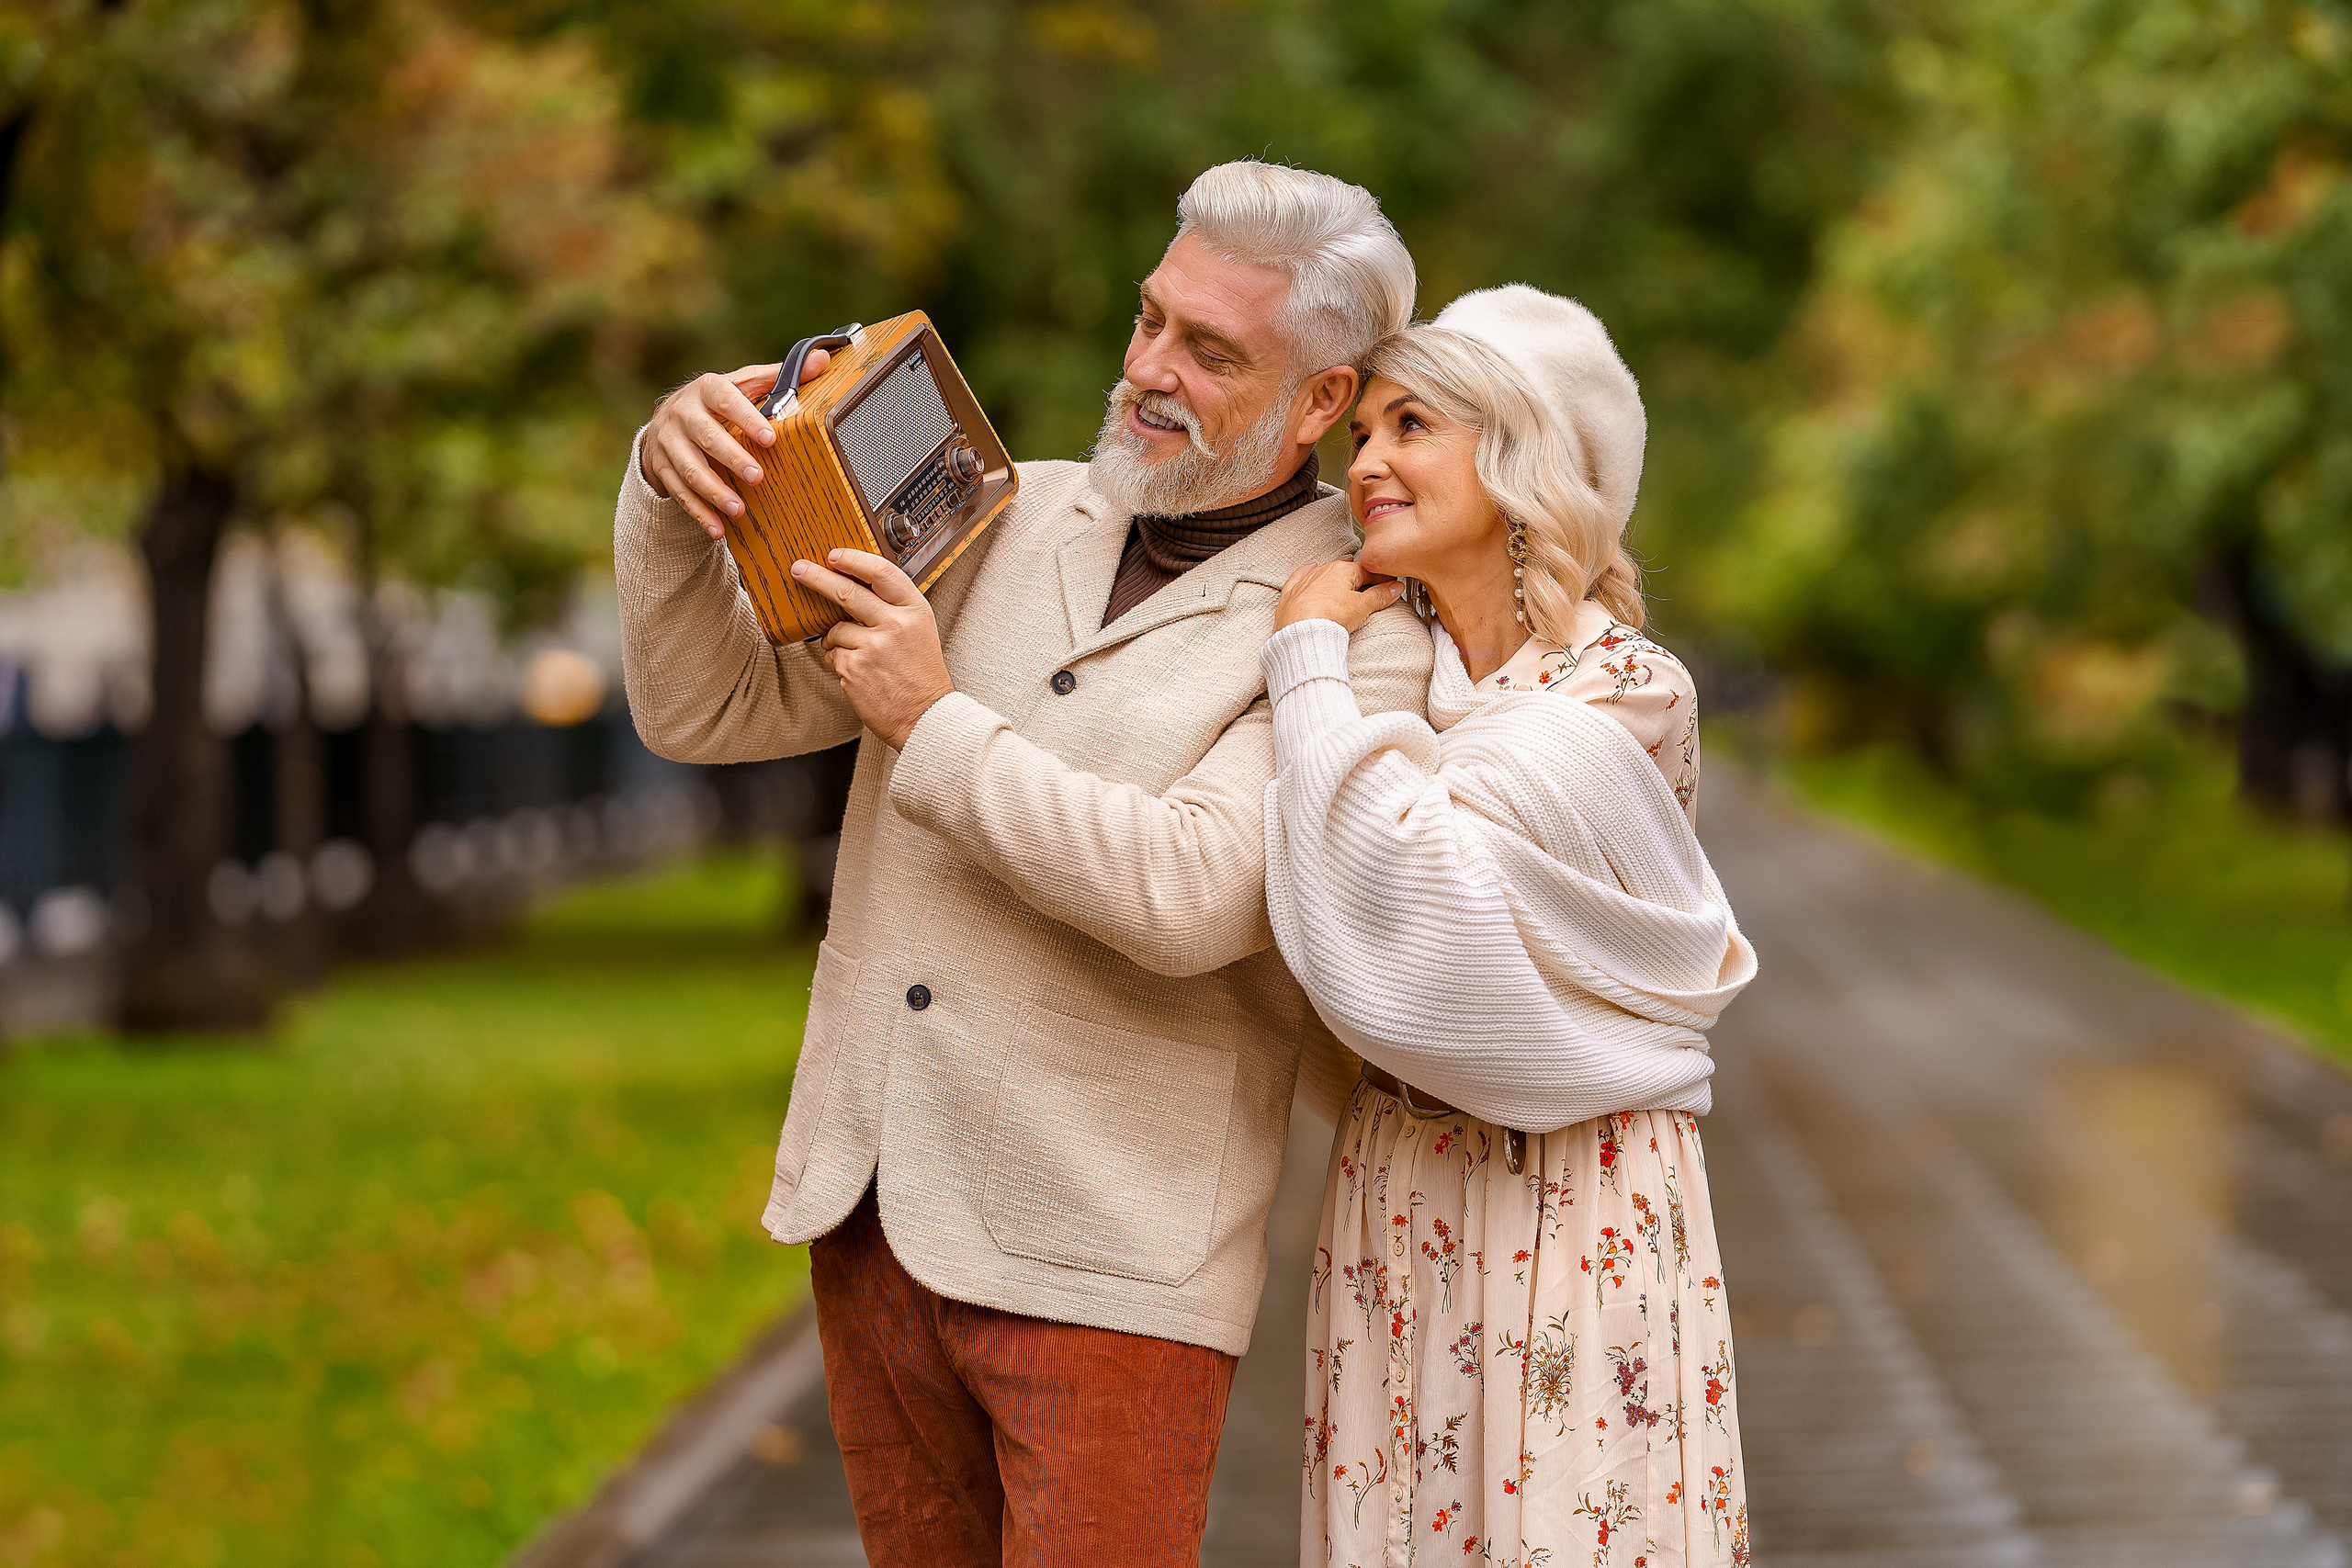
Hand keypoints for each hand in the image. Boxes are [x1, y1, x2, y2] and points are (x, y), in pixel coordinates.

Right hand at [642, 350, 833, 538]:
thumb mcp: (743, 386)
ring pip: (689, 469)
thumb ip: (779, 377)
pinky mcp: (661, 467)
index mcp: (707, 389)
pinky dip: (698, 512)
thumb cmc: (717, 403)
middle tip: (758, 477)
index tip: (770, 438)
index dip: (747, 417)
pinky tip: (717, 529)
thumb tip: (823, 359)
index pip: (726, 399)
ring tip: (738, 511)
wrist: (667, 420)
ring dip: (714, 491)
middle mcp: (683, 413)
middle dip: (731, 458)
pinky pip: (679, 492)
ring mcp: (668, 442)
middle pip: (706, 436)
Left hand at [792, 548, 955, 749]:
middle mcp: (895, 625)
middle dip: (817, 578)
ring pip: (836, 630)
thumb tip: (853, 589)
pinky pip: (833, 656)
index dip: (854, 560)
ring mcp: (873, 647)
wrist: (926, 717)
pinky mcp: (855, 668)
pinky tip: (858, 673)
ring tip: (858, 656)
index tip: (834, 555)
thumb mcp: (919, 632)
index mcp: (915, 611)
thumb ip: (892, 610)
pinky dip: (838, 662)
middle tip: (799, 569)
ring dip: (836, 640)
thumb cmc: (921, 675)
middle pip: (847, 592)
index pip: (882, 573)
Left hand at [1274, 556, 1404, 632]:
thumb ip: (1380, 596)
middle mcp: (1322, 570)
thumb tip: (1394, 588)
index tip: (1391, 584)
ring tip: (1346, 579)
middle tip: (1371, 586)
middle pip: (1346, 571)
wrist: (1300, 635)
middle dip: (1359, 577)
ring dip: (1336, 575)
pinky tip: (1310, 569)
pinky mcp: (1291, 594)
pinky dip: (1306, 574)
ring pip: (1324, 572)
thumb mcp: (1362, 607)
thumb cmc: (1330, 618)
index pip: (1368, 571)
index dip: (1382, 578)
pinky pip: (1300, 578)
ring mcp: (1305, 581)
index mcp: (1342, 570)